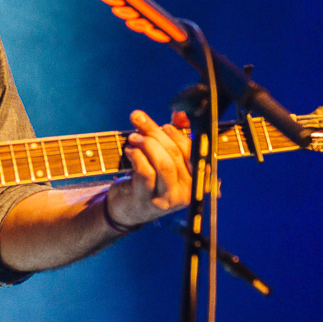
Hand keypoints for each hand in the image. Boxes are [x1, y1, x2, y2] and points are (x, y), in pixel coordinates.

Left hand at [107, 110, 191, 227]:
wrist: (126, 209)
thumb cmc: (148, 179)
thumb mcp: (163, 157)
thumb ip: (173, 135)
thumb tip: (180, 112)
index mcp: (196, 179)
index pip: (192, 150)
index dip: (176, 133)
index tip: (162, 124)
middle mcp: (187, 191)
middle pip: (176, 154)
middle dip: (156, 133)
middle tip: (139, 122)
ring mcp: (168, 199)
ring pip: (164, 163)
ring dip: (147, 144)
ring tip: (134, 137)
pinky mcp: (148, 201)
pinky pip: (146, 173)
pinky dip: (137, 156)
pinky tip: (130, 151)